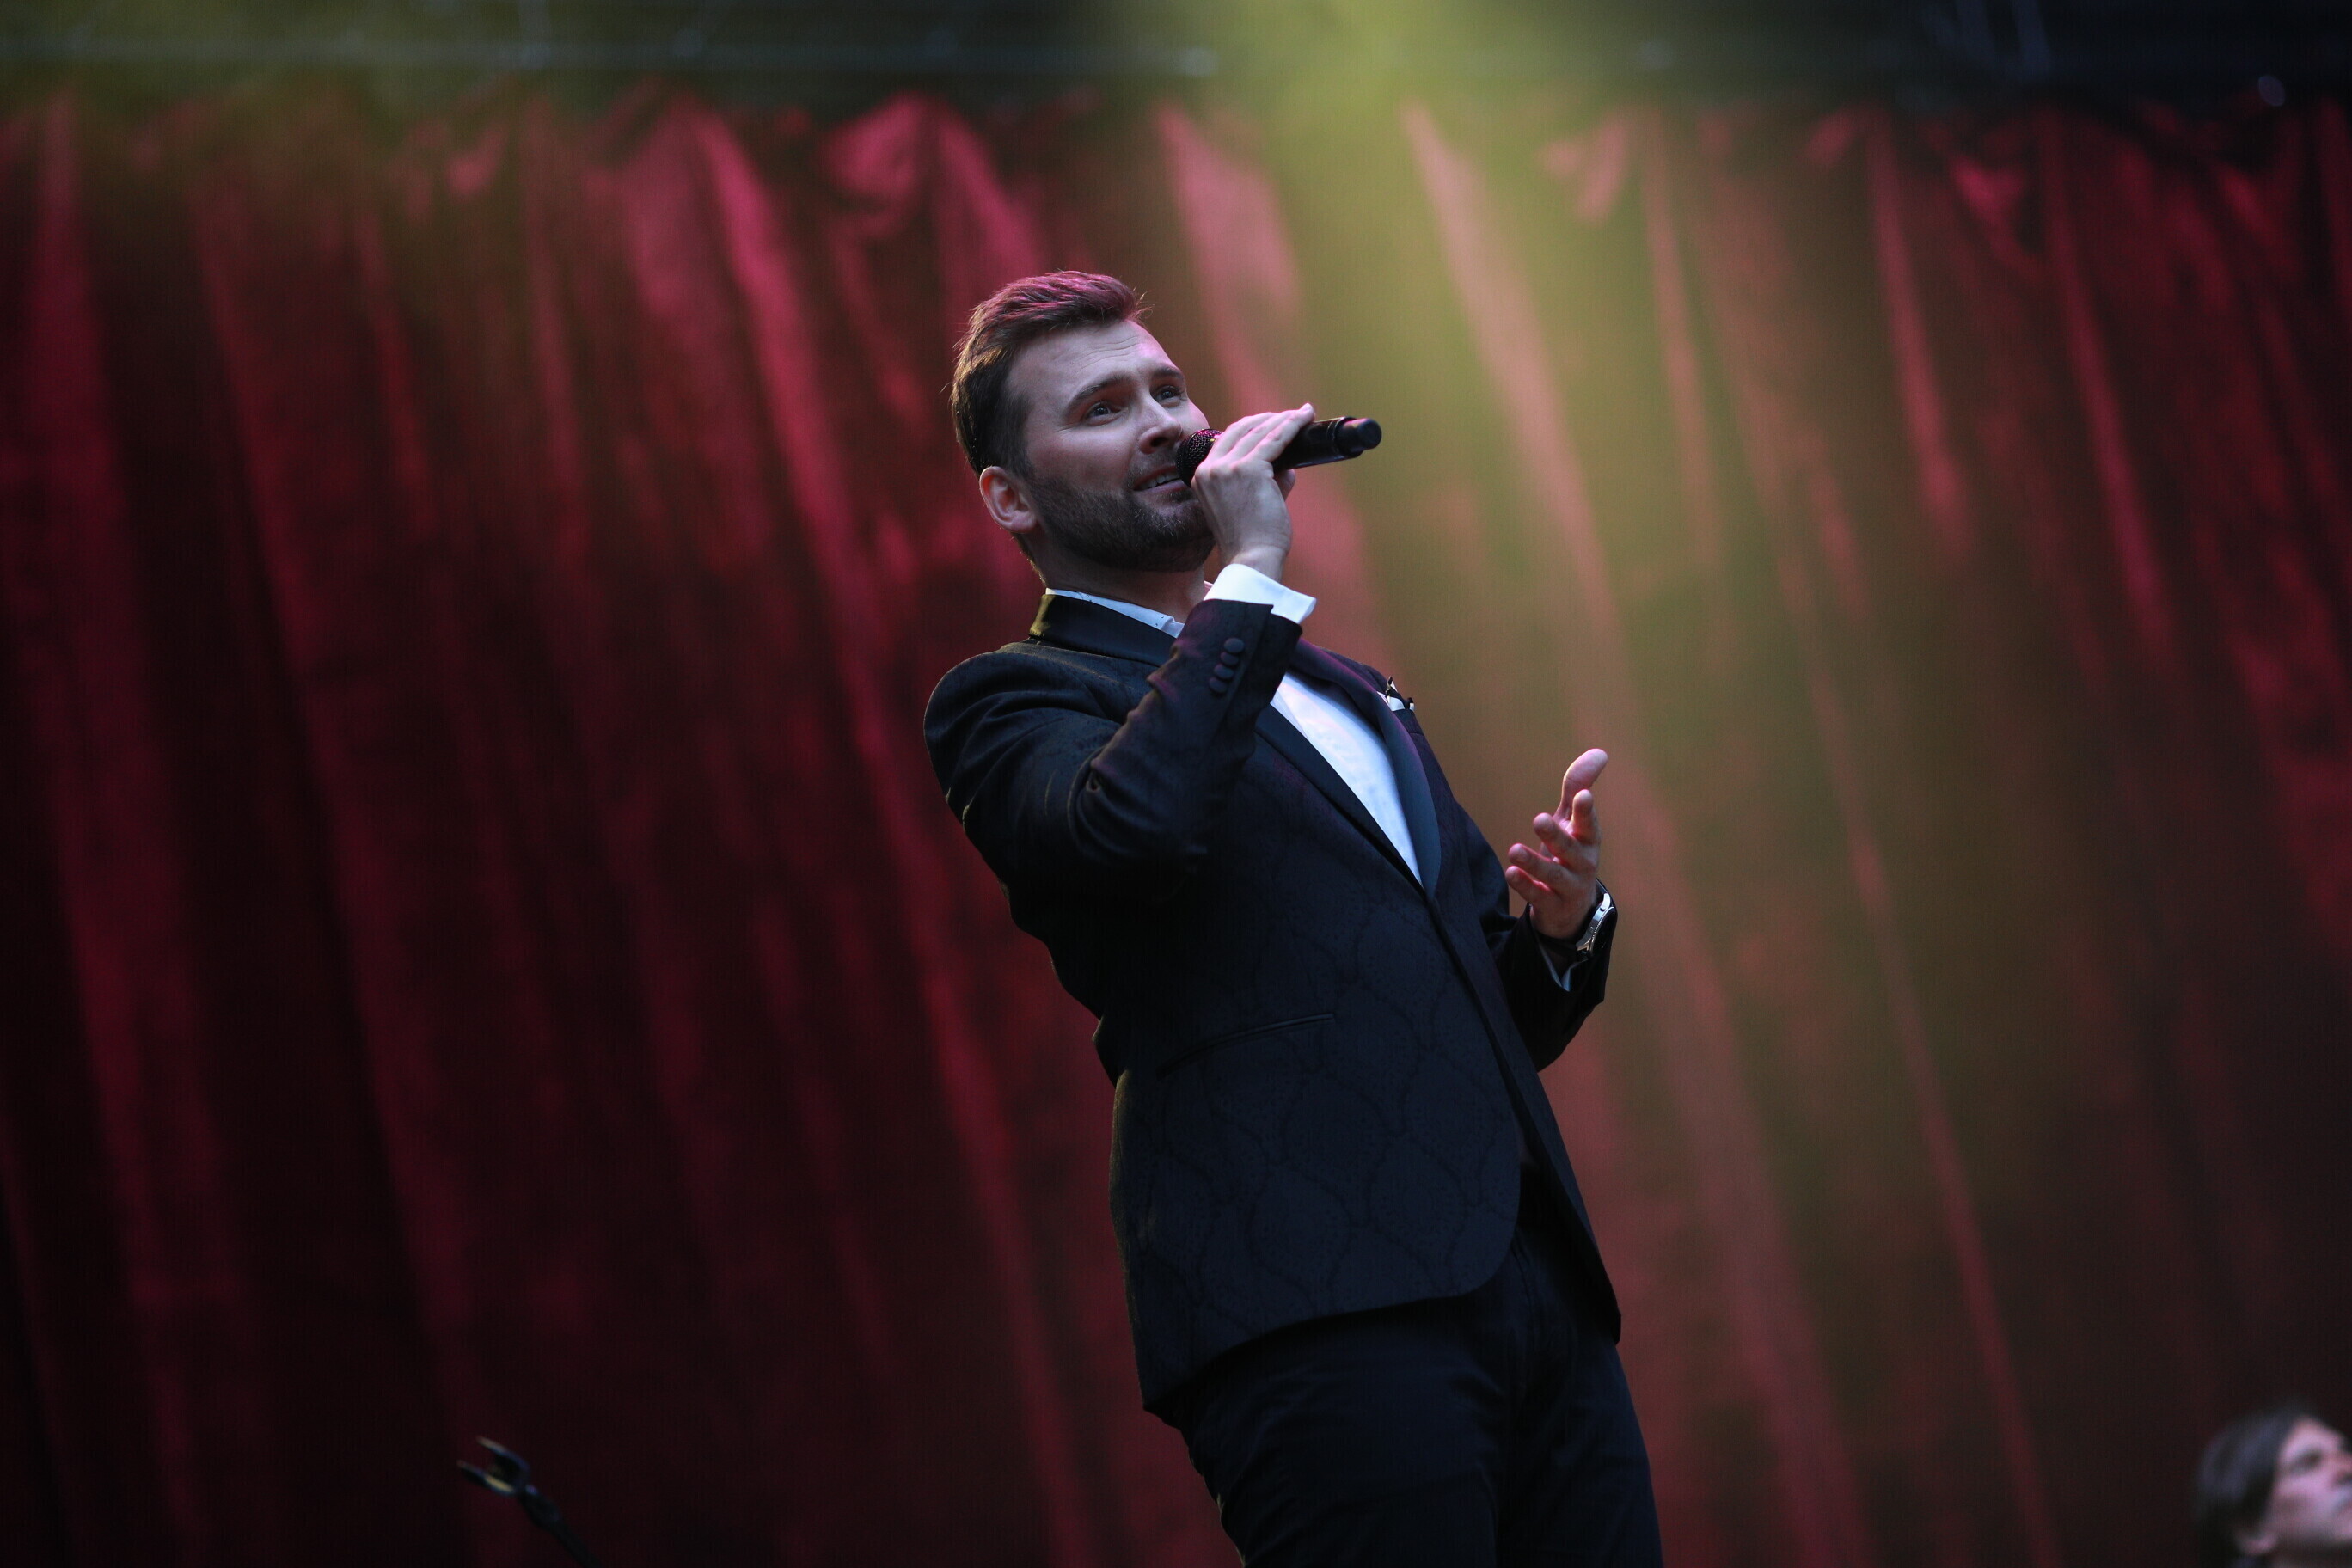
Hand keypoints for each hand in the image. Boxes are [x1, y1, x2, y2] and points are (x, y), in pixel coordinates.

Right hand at [1187, 402, 1313, 578]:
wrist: (1252, 559)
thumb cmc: (1252, 540)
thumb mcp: (1249, 503)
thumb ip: (1265, 481)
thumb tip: (1287, 465)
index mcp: (1203, 477)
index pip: (1227, 440)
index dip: (1251, 426)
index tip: (1271, 422)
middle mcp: (1210, 469)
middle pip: (1241, 429)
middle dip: (1268, 418)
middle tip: (1291, 416)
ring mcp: (1227, 467)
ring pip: (1260, 431)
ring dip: (1283, 419)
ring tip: (1302, 414)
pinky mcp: (1249, 469)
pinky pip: (1275, 439)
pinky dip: (1292, 425)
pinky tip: (1304, 417)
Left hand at [1505, 748, 1606, 939]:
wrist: (1571, 910)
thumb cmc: (1569, 854)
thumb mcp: (1572, 822)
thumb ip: (1577, 787)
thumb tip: (1600, 753)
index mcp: (1588, 840)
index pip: (1589, 824)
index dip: (1586, 811)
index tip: (1583, 795)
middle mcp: (1582, 864)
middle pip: (1571, 850)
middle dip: (1556, 836)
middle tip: (1539, 819)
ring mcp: (1569, 888)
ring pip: (1554, 876)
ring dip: (1535, 863)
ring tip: (1514, 850)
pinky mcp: (1552, 907)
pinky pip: (1539, 897)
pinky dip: (1525, 886)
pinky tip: (1511, 872)